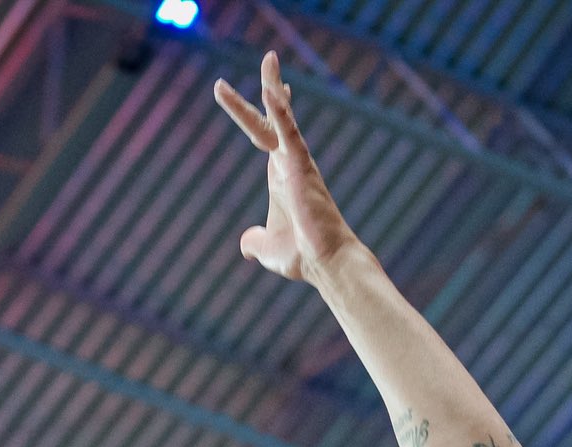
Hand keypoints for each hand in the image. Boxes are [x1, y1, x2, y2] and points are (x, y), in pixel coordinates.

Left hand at [213, 52, 360, 283]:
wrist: (326, 264)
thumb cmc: (302, 257)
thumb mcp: (267, 248)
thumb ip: (254, 241)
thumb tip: (246, 245)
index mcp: (281, 176)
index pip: (272, 135)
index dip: (271, 111)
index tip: (274, 90)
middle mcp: (289, 163)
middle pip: (274, 116)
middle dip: (271, 86)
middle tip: (269, 57)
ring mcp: (295, 162)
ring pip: (280, 116)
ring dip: (273, 86)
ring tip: (269, 58)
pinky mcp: (301, 167)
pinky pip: (288, 134)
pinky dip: (280, 112)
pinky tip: (270, 91)